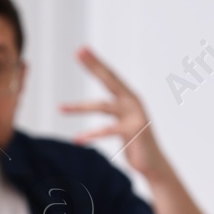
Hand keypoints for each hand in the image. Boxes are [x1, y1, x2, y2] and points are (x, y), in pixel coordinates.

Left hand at [60, 47, 167, 178]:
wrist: (154, 164)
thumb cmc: (136, 143)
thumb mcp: (122, 123)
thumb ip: (113, 111)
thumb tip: (98, 105)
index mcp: (129, 98)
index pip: (109, 76)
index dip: (96, 62)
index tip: (81, 49)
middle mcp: (132, 102)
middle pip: (109, 80)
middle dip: (93, 66)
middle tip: (78, 51)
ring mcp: (134, 115)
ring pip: (102, 106)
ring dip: (79, 107)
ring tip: (60, 108)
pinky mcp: (134, 131)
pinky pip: (107, 131)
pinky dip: (91, 135)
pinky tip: (77, 139)